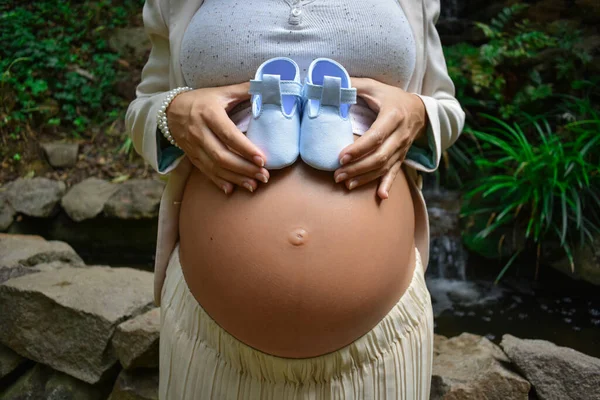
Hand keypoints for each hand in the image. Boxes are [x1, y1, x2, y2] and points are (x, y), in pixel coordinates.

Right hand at [167, 82, 269, 193]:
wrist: (170, 110)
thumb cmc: (201, 100)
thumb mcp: (221, 92)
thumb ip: (244, 89)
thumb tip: (268, 84)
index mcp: (209, 114)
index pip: (229, 135)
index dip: (246, 149)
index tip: (262, 159)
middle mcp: (199, 132)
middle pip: (222, 156)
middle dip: (244, 168)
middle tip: (264, 175)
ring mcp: (193, 146)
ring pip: (215, 167)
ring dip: (235, 178)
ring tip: (254, 185)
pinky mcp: (191, 156)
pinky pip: (205, 172)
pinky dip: (219, 181)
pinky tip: (232, 189)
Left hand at [333, 77, 427, 199]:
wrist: (419, 109)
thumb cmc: (391, 97)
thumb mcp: (374, 87)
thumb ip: (353, 85)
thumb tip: (327, 84)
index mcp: (394, 116)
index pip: (376, 136)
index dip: (359, 149)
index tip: (341, 156)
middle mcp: (401, 134)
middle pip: (380, 156)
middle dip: (357, 168)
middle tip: (337, 175)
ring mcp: (402, 148)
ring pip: (385, 167)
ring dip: (365, 178)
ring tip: (346, 184)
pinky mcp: (402, 156)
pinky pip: (395, 172)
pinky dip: (388, 184)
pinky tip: (381, 196)